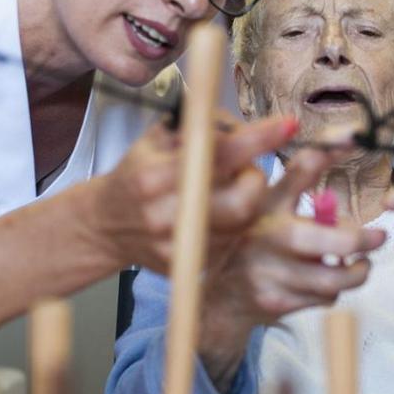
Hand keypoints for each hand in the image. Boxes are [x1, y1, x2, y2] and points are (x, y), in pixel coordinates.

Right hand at [80, 114, 297, 273]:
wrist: (105, 225)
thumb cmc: (137, 172)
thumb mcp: (157, 138)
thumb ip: (198, 127)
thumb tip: (244, 125)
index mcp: (154, 175)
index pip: (216, 154)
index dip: (256, 139)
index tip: (288, 125)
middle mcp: (164, 214)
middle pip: (241, 203)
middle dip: (255, 180)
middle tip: (245, 169)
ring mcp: (175, 246)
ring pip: (241, 225)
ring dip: (246, 202)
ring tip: (226, 188)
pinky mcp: (185, 267)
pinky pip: (229, 244)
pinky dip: (233, 225)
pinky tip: (216, 213)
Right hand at [197, 148, 387, 391]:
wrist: (222, 296)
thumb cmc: (257, 241)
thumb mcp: (270, 204)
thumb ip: (302, 180)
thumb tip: (346, 146)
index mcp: (267, 202)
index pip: (303, 167)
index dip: (331, 149)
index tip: (356, 137)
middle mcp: (267, 233)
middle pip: (329, 240)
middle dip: (361, 240)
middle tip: (380, 237)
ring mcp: (270, 271)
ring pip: (333, 277)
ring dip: (356, 272)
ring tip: (361, 265)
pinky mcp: (276, 301)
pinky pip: (323, 297)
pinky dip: (333, 290)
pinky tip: (325, 283)